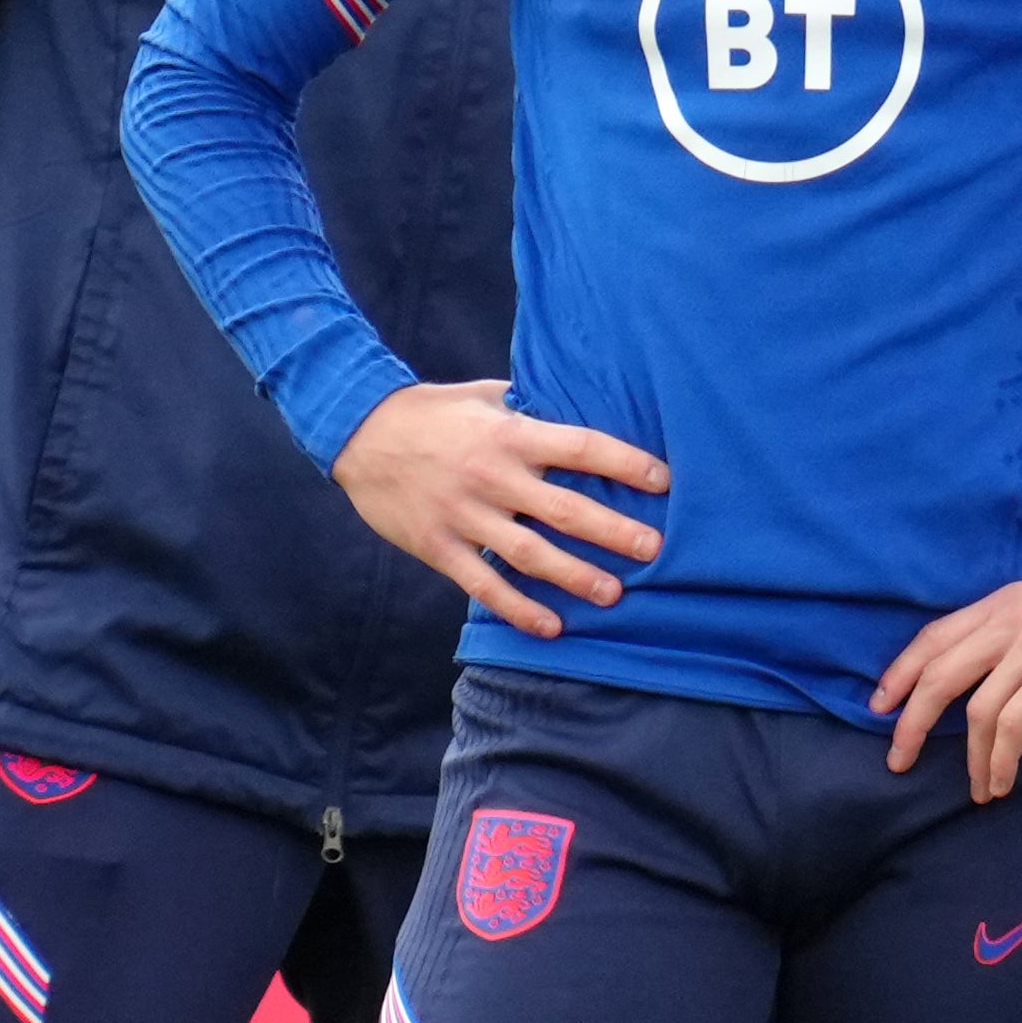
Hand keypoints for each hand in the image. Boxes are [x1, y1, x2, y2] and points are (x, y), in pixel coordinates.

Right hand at [330, 379, 668, 640]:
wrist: (356, 430)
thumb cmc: (432, 410)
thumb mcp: (485, 396)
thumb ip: (530, 406)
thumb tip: (580, 399)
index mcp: (512, 435)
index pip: (583, 448)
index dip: (627, 465)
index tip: (665, 481)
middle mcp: (494, 477)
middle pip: (567, 510)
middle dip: (616, 532)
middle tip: (656, 550)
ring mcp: (465, 514)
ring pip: (531, 553)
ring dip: (575, 576)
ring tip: (615, 595)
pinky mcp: (438, 545)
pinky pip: (484, 583)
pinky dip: (518, 608)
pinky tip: (551, 626)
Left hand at [870, 539, 1021, 797]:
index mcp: (1002, 602)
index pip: (933, 637)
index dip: (900, 672)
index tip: (880, 704)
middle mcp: (1005, 622)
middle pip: (937, 676)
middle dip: (911, 723)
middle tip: (898, 760)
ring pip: (974, 708)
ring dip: (968, 757)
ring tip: (973, 791)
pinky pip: (1015, 722)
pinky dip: (1001, 758)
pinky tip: (1002, 782)